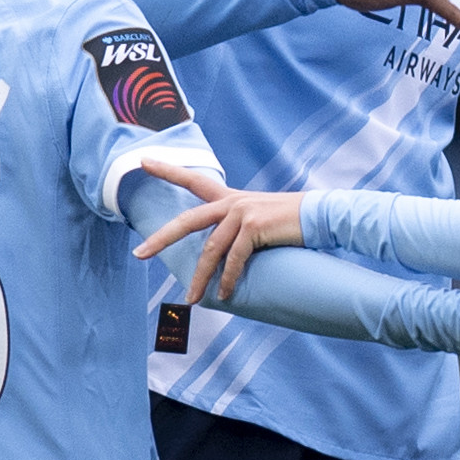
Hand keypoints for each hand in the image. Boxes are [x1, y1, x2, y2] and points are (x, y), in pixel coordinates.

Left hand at [137, 186, 307, 306]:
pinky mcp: (254, 227)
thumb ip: (236, 228)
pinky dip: (228, 279)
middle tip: (140, 254)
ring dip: (201, 278)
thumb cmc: (290, 222)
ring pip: (210, 250)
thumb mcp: (258, 218)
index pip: (193, 180)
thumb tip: (219, 255)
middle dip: (161, 238)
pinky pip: (234, 259)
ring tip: (193, 297)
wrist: (319, 216)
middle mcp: (232, 201)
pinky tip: (224, 294)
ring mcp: (242, 212)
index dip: (167, 170)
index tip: (143, 161)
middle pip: (187, 220)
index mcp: (230, 197)